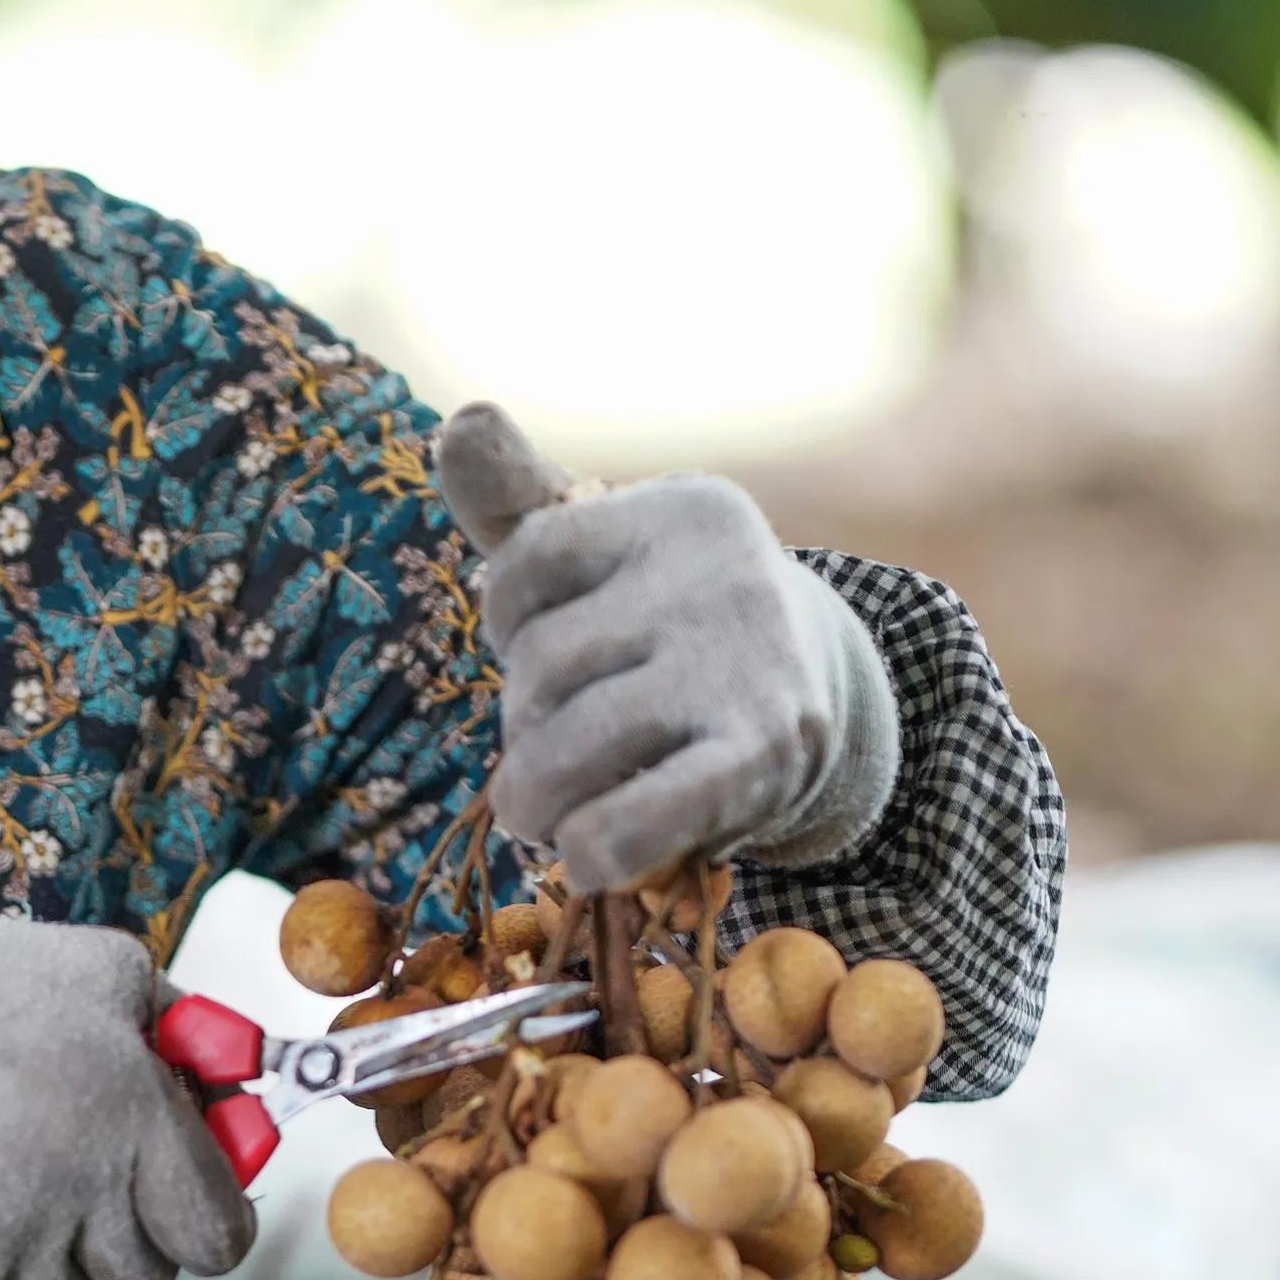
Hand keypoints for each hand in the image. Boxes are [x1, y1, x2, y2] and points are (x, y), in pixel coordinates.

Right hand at [0, 887, 253, 1279]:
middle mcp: (91, 1204)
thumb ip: (176, 1024)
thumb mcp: (108, 971)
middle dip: (127, 1237)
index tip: (185, 1191)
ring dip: (49, 1261)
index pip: (217, 1239)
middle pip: (144, 1279)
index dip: (208, 1218)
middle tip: (86, 1178)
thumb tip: (222, 1063)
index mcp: (144, 1129)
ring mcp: (18, 1250)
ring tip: (10, 1188)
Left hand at [432, 402, 897, 892]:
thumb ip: (517, 497)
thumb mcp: (602, 549)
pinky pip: (636, 817)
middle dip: (525, 722)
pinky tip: (583, 856)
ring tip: (550, 809)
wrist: (817, 701)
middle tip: (553, 745)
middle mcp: (721, 575)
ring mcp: (745, 669)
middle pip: (542, 666)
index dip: (512, 622)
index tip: (549, 641)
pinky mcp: (764, 762)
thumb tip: (461, 423)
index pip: (525, 564)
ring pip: (565, 748)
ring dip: (537, 798)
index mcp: (678, 512)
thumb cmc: (668, 622)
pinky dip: (593, 847)